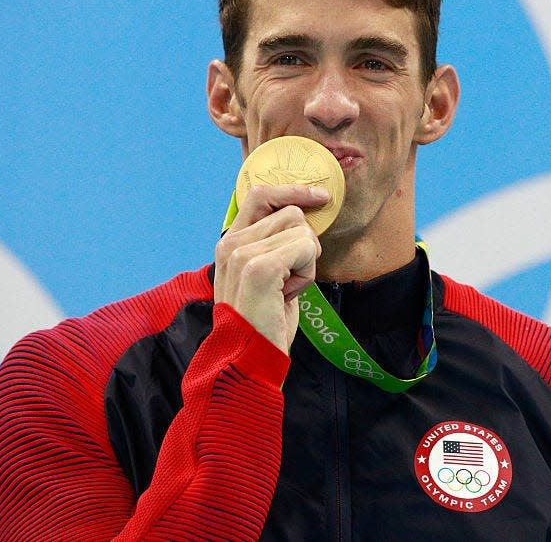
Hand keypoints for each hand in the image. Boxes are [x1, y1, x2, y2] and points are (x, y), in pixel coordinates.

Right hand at [214, 184, 328, 353]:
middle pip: (291, 212)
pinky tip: (289, 294)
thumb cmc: (264, 321)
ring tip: (286, 289)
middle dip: (304, 245)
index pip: (260, 194)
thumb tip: (305, 215)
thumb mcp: (267, 275)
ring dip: (306, 261)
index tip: (320, 197)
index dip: (293, 190)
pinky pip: (305, 248)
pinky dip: (307, 273)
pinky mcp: (259, 267)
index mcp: (230, 242)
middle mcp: (231, 244)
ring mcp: (242, 254)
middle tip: (289, 279)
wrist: (251, 360)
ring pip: (302, 230)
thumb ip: (275, 244)